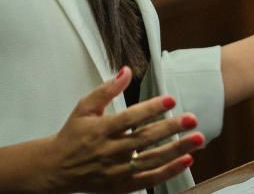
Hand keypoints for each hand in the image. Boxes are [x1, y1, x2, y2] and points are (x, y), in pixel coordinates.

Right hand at [45, 67, 203, 193]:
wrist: (56, 168)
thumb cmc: (73, 135)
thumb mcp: (84, 108)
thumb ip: (106, 89)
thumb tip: (126, 71)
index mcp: (100, 129)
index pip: (129, 118)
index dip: (150, 109)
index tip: (170, 100)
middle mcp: (109, 151)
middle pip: (144, 139)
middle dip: (170, 129)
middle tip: (191, 119)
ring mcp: (116, 170)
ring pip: (151, 160)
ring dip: (176, 150)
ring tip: (197, 139)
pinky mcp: (121, 186)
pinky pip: (149, 179)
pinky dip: (169, 171)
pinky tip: (186, 160)